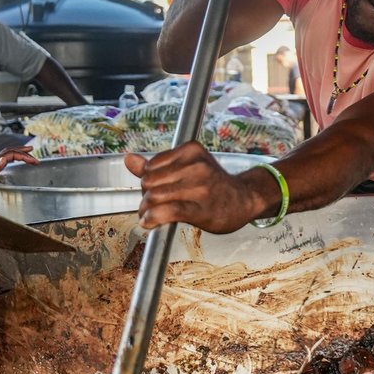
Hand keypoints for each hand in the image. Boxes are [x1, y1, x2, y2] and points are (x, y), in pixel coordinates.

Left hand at [0, 146, 36, 191]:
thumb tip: (5, 160)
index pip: (13, 155)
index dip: (25, 157)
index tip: (34, 161)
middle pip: (13, 151)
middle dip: (25, 152)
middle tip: (35, 154)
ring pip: (9, 153)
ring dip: (20, 152)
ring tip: (28, 152)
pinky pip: (5, 157)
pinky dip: (13, 156)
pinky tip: (14, 160)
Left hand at [125, 142, 263, 233]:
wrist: (244, 200)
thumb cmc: (213, 184)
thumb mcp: (187, 167)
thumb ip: (155, 165)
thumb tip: (128, 159)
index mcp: (191, 150)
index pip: (151, 165)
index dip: (147, 180)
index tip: (155, 190)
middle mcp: (196, 165)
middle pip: (149, 181)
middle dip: (145, 196)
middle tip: (153, 205)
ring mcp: (200, 187)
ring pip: (154, 197)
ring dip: (146, 210)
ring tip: (151, 215)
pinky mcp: (200, 209)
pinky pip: (166, 211)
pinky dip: (152, 218)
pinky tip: (150, 222)